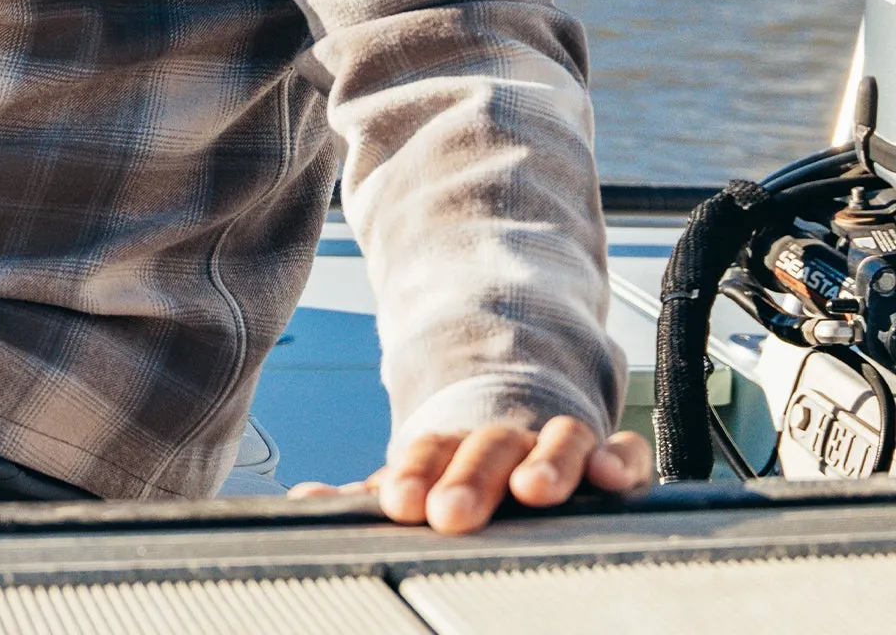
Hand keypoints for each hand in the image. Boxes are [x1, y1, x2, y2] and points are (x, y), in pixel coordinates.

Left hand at [291, 416, 650, 533]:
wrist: (520, 413)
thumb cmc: (463, 468)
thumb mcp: (416, 480)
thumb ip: (365, 496)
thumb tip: (305, 505)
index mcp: (452, 442)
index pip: (429, 450)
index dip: (415, 472)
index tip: (400, 502)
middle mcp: (504, 436)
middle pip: (486, 447)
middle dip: (469, 478)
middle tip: (451, 513)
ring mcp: (557, 441)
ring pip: (555, 441)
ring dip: (546, 463)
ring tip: (533, 490)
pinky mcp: (608, 453)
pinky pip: (621, 451)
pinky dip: (618, 460)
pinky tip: (611, 478)